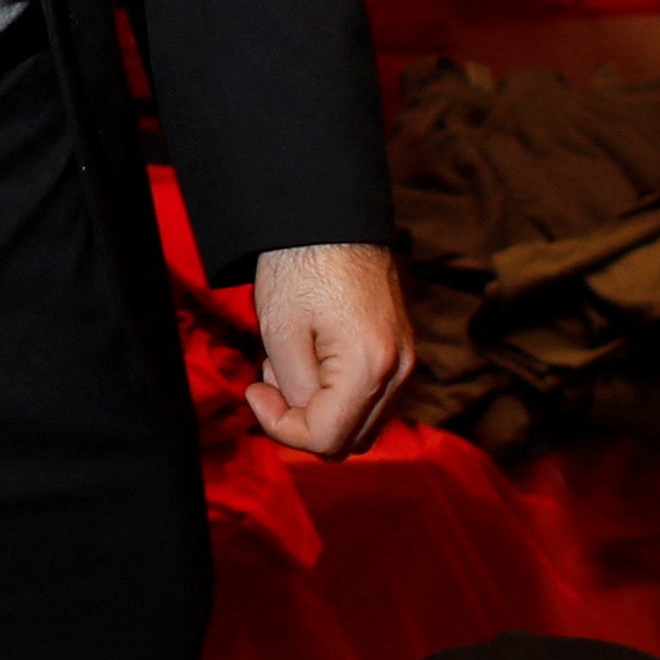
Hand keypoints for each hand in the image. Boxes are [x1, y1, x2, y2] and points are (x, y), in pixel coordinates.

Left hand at [240, 240, 408, 459]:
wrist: (332, 217)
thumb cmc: (302, 266)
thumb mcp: (281, 333)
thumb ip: (294, 391)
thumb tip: (303, 416)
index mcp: (370, 367)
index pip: (327, 438)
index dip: (281, 428)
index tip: (254, 391)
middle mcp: (399, 371)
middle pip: (349, 442)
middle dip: (301, 421)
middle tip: (269, 380)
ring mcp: (405, 361)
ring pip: (362, 424)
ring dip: (320, 409)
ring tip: (289, 364)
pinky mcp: (401, 350)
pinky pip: (371, 398)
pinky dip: (337, 393)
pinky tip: (311, 357)